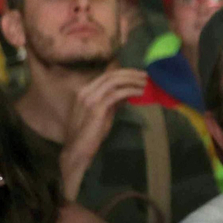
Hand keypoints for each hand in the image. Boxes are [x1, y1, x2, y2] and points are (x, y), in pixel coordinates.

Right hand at [59, 69, 148, 193]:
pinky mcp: (96, 108)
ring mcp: (90, 98)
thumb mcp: (103, 114)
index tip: (138, 74)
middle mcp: (85, 91)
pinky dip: (130, 91)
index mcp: (85, 91)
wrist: (77, 150)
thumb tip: (127, 94)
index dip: (124, 72)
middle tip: (146, 75)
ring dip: (132, 80)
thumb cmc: (90, 134)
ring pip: (114, 81)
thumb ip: (112, 103)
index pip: (106, 75)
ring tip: (145, 83)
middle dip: (131, 73)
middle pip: (111, 75)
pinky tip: (140, 92)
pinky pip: (116, 94)